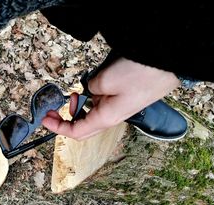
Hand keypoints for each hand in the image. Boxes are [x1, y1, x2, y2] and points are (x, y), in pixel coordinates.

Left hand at [42, 57, 180, 139]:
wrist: (168, 64)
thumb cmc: (140, 74)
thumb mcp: (105, 80)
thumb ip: (91, 87)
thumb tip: (90, 90)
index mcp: (106, 118)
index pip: (76, 132)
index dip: (58, 128)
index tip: (45, 119)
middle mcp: (111, 117)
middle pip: (83, 127)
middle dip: (65, 120)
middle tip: (54, 109)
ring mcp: (118, 108)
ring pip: (91, 114)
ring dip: (79, 107)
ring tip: (75, 93)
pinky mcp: (123, 99)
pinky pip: (101, 104)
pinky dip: (90, 98)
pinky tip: (91, 87)